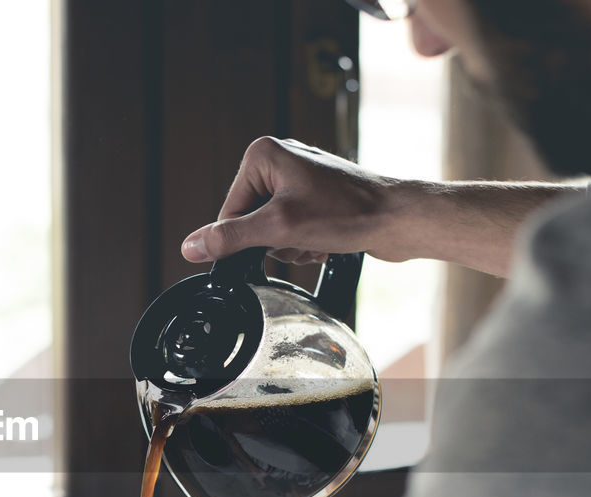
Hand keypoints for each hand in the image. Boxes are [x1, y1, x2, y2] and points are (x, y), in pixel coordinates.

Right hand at [181, 136, 408, 265]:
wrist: (399, 218)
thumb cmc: (349, 213)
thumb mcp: (280, 229)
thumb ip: (231, 238)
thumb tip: (191, 247)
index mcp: (263, 155)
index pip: (229, 212)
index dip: (247, 238)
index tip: (275, 242)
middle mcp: (279, 159)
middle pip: (250, 221)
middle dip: (274, 241)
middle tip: (302, 238)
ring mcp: (298, 176)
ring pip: (271, 229)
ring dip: (291, 245)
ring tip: (317, 239)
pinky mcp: (314, 194)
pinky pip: (291, 227)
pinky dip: (304, 241)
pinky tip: (325, 240)